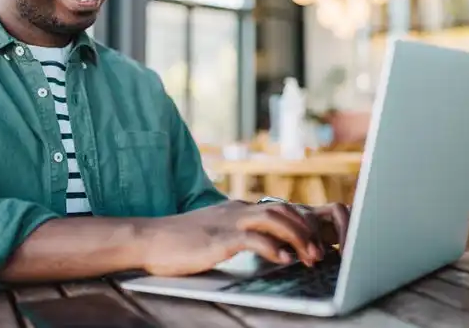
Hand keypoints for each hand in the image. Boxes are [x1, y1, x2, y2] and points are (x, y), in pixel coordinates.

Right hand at [138, 200, 349, 276]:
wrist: (149, 239)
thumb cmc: (179, 241)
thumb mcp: (214, 232)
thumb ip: (237, 234)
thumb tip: (263, 246)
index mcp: (237, 209)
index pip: (279, 208)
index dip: (302, 224)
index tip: (314, 244)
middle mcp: (236, 210)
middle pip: (283, 210)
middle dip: (306, 230)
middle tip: (319, 253)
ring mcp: (228, 222)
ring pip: (274, 218)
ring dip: (297, 237)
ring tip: (309, 257)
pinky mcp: (218, 238)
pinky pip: (252, 238)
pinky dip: (273, 247)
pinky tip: (283, 260)